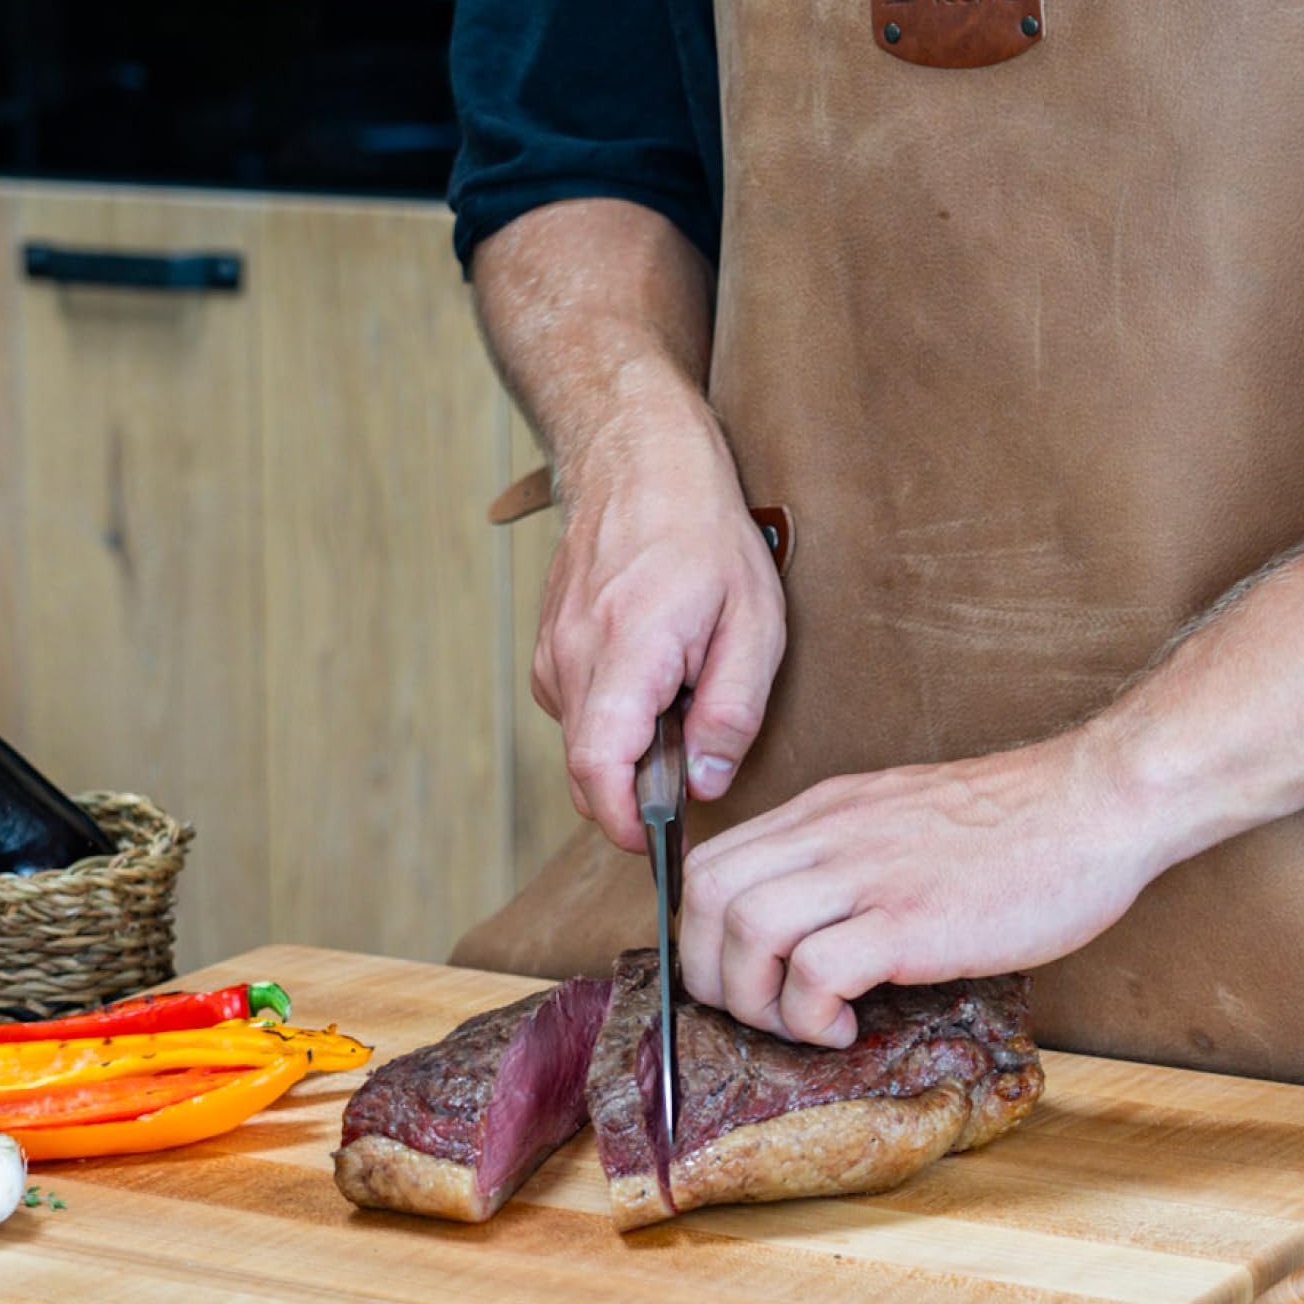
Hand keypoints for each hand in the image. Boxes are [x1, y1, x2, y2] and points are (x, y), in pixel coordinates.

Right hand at [532, 418, 785, 851]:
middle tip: (696, 772)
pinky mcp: (550, 649)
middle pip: (588, 771)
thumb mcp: (754, 622)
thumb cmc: (704, 533)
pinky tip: (658, 676)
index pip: (599, 772)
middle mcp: (573, 659)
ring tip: (685, 698)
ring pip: (586, 743)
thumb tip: (705, 785)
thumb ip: (731, 711)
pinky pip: (582, 712)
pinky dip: (617, 717)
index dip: (627, 825)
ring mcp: (553, 654)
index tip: (661, 844)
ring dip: (632, 748)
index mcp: (626, 654)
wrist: (638, 460)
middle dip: (637, 795)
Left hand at [679, 728, 1165, 1045]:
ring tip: (804, 1023)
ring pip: (745, 929)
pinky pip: (814, 971)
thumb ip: (849, 855)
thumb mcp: (902, 819)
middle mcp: (830, 834)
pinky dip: (810, 1015)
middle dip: (710, 970)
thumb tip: (812, 921)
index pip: (709, 862)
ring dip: (756, 998)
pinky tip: (845, 1028)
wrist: (1099, 803)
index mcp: (825, 812)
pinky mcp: (910, 920)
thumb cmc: (1019, 824)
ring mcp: (867, 873)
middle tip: (761, 1009)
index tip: (740, 974)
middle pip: (706, 896)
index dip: (701, 930)